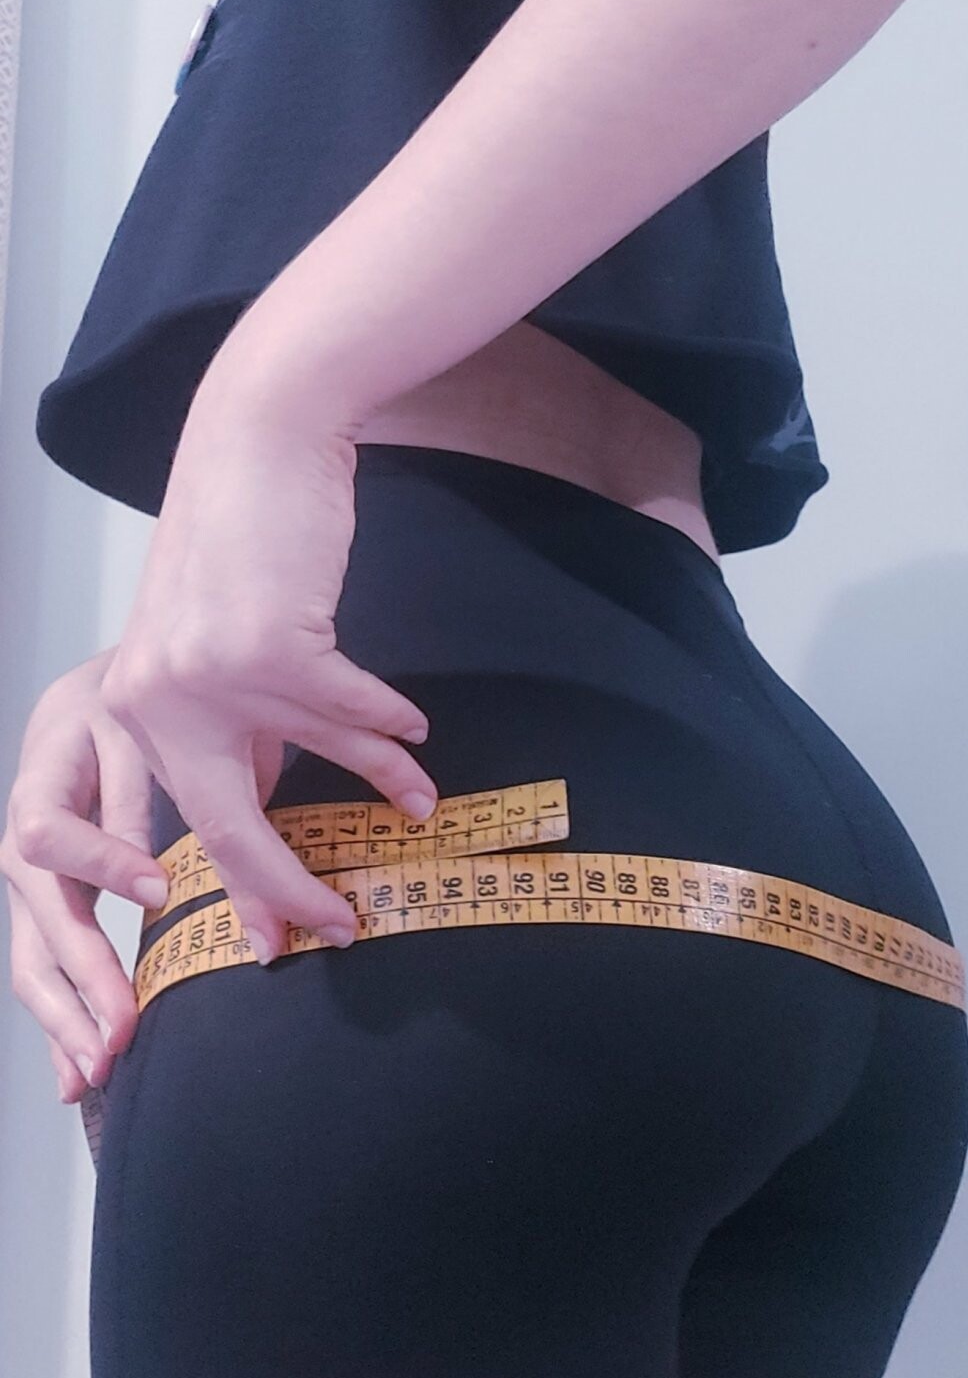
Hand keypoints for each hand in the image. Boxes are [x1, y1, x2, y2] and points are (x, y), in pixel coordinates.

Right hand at [0, 648, 172, 1104]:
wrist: (96, 700)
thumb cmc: (124, 710)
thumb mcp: (135, 731)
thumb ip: (137, 795)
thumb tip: (153, 882)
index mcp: (40, 784)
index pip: (46, 833)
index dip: (99, 862)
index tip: (158, 890)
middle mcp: (19, 842)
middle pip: (33, 919)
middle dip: (81, 979)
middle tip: (123, 1031)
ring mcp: (26, 882)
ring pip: (31, 958)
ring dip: (65, 1019)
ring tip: (97, 1072)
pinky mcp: (45, 906)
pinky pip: (43, 967)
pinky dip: (61, 1022)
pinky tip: (76, 1075)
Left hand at [97, 350, 438, 965]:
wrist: (256, 440)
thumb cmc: (240, 540)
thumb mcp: (213, 646)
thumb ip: (236, 724)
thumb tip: (275, 800)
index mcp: (134, 706)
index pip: (190, 818)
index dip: (243, 885)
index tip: (280, 937)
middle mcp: (154, 700)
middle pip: (230, 826)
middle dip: (288, 887)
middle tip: (339, 927)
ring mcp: (206, 675)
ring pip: (314, 753)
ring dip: (377, 777)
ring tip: (422, 803)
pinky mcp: (264, 646)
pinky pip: (346, 706)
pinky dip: (385, 718)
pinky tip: (413, 727)